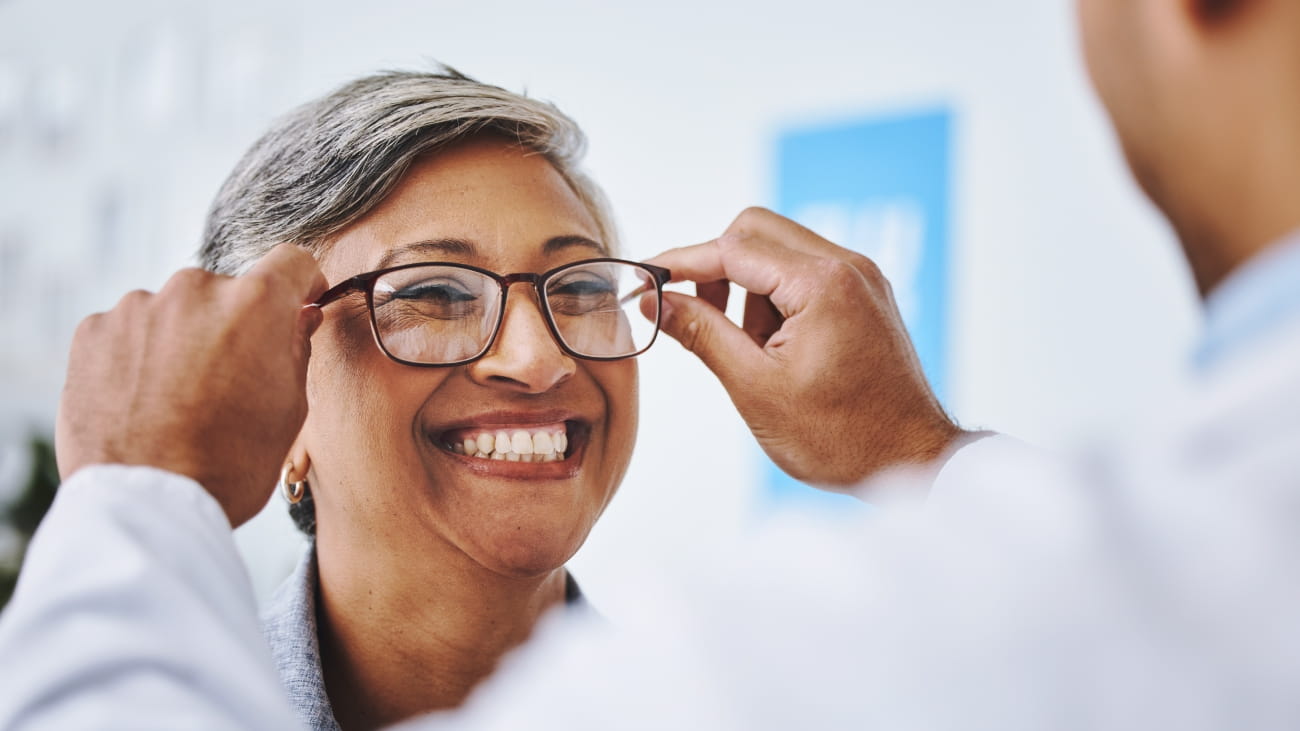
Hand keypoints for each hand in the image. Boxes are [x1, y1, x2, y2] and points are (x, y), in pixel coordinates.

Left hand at [55, 244, 327, 526]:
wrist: (149, 504)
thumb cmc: (231, 464)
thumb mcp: (290, 409)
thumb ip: (296, 349)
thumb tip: (298, 317)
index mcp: (255, 304)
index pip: (291, 261)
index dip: (299, 284)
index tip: (297, 304)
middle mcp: (194, 290)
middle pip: (226, 291)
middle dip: (232, 324)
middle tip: (230, 377)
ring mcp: (138, 307)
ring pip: (174, 311)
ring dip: (182, 338)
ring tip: (180, 397)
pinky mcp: (93, 330)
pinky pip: (129, 330)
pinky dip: (139, 355)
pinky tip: (145, 400)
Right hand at [647, 208, 964, 486]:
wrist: (912, 462)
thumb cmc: (841, 438)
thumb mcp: (755, 388)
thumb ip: (701, 333)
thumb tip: (655, 301)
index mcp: (822, 284)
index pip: (732, 247)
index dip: (681, 263)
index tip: (645, 282)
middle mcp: (847, 266)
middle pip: (755, 231)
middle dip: (715, 268)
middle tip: (693, 316)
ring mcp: (861, 278)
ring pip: (778, 251)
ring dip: (746, 288)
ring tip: (750, 352)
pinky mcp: (864, 295)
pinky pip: (804, 274)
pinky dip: (775, 299)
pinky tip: (773, 349)